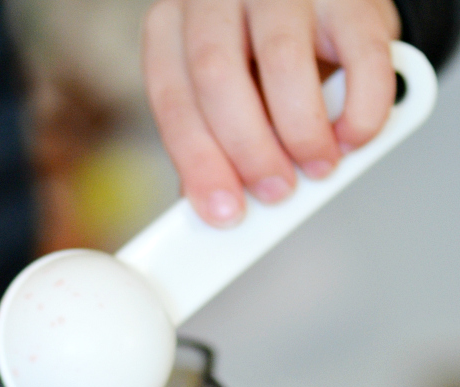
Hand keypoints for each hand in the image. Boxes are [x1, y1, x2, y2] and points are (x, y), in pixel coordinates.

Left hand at [142, 0, 400, 225]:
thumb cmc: (262, 52)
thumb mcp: (227, 92)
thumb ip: (216, 140)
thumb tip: (221, 203)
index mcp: (175, 26)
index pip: (173, 99)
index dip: (200, 163)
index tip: (224, 212)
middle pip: (217, 76)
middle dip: (249, 150)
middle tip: (276, 192)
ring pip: (282, 61)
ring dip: (303, 132)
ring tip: (318, 166)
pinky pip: (360, 55)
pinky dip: (361, 108)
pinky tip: (355, 135)